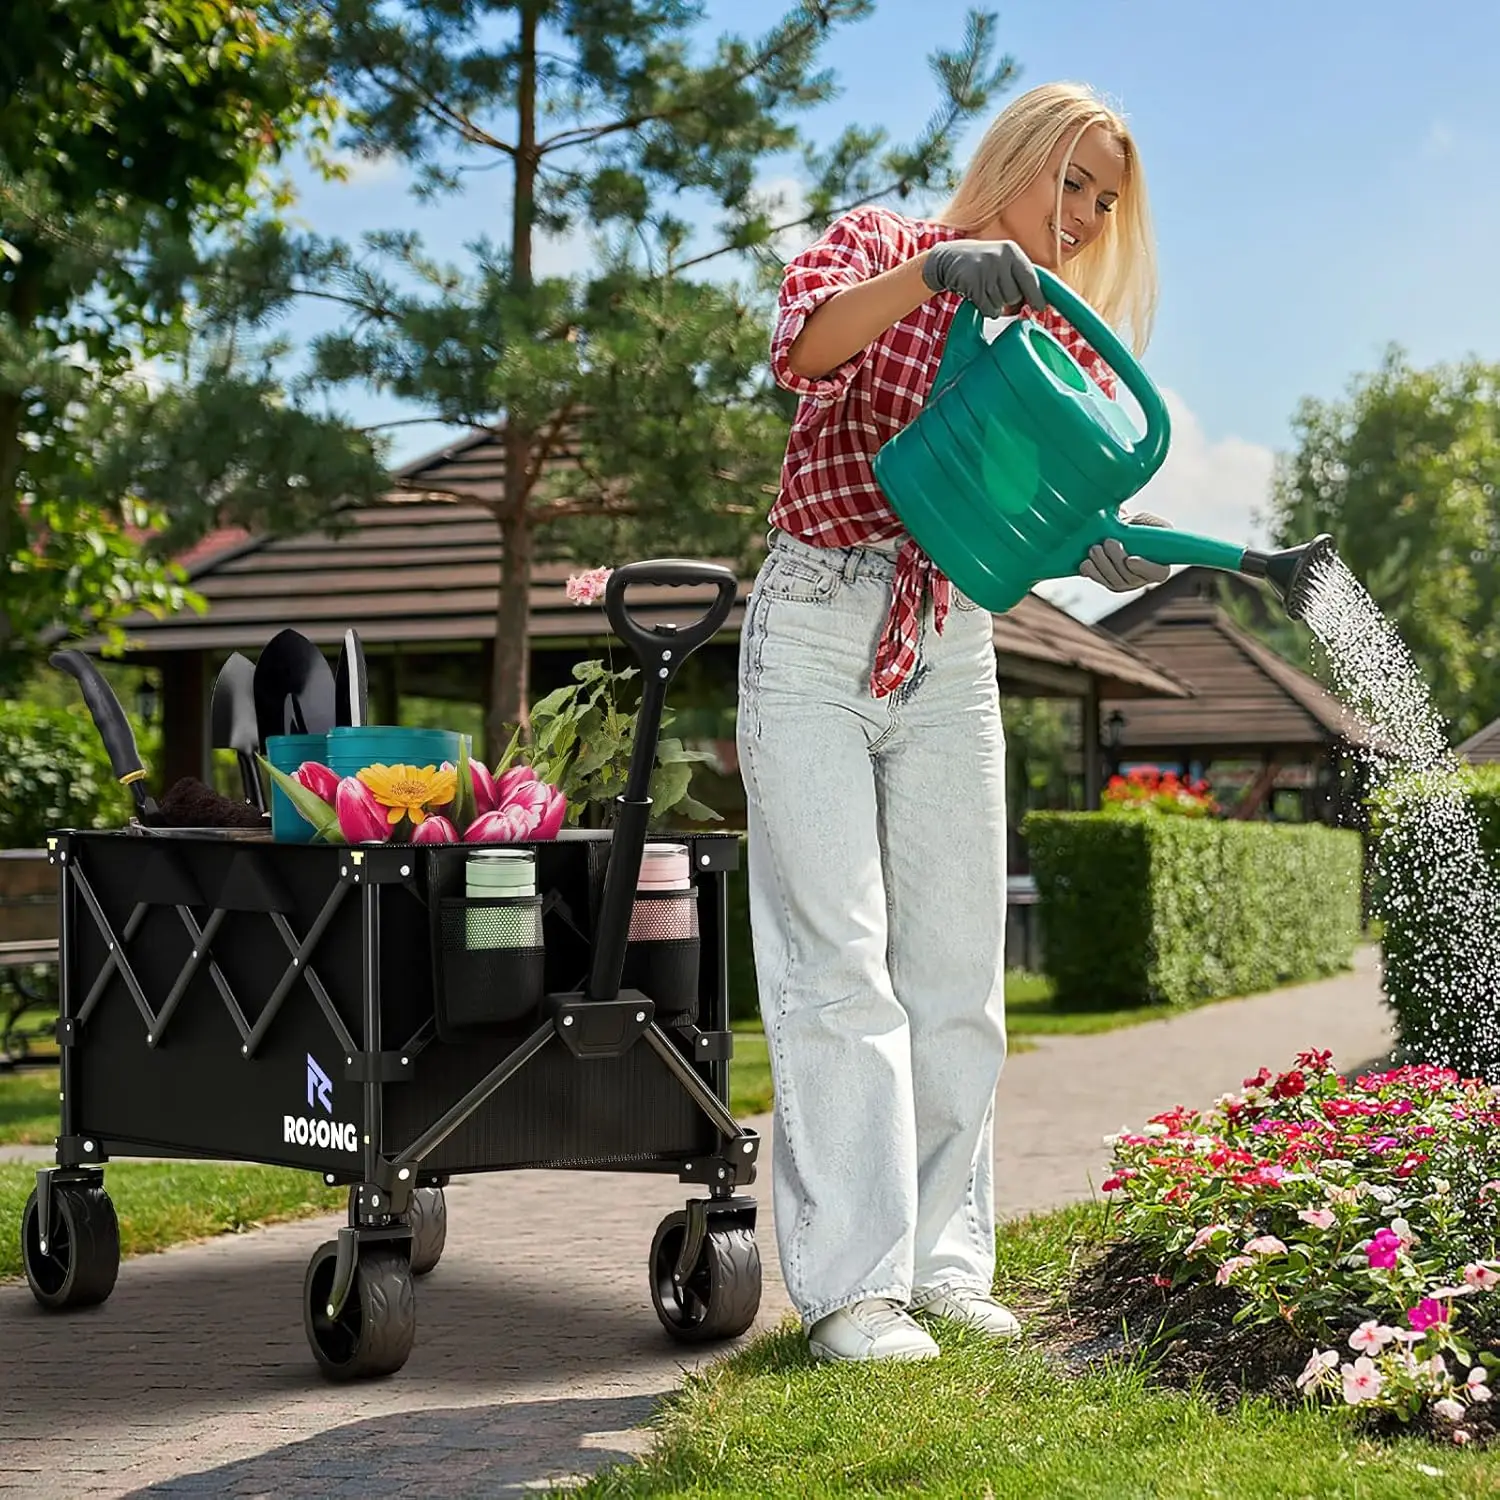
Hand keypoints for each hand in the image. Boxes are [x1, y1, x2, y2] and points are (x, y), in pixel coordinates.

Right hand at [922, 239, 1045, 318]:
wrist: (949, 258)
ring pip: (1001, 304)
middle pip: (1015, 295)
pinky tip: (979, 298)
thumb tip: (1037, 302)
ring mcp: (985, 269)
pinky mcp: (972, 283)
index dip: (1036, 295)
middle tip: (997, 292)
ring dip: (995, 305)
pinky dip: (986, 309)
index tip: (1040, 307)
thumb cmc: (981, 264)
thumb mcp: (1002, 261)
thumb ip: (1019, 276)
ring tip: (986, 291)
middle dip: (1008, 300)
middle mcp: (1000, 258)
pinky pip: (988, 308)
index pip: (1030, 277)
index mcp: (1011, 251)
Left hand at [1080, 510, 1172, 591]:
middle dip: (1117, 560)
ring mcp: (1126, 584)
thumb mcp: (1146, 521)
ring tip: (1095, 548)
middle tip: (1108, 542)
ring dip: (1102, 564)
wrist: (1118, 530)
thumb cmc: (1137, 525)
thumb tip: (1129, 525)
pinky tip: (1086, 562)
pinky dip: (1092, 572)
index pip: (1158, 573)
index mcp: (1160, 564)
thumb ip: (1145, 524)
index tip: (1130, 559)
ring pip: (1115, 582)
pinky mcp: (1109, 583)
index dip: (1144, 568)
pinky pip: (1101, 581)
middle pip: (1131, 577)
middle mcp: (1143, 578)